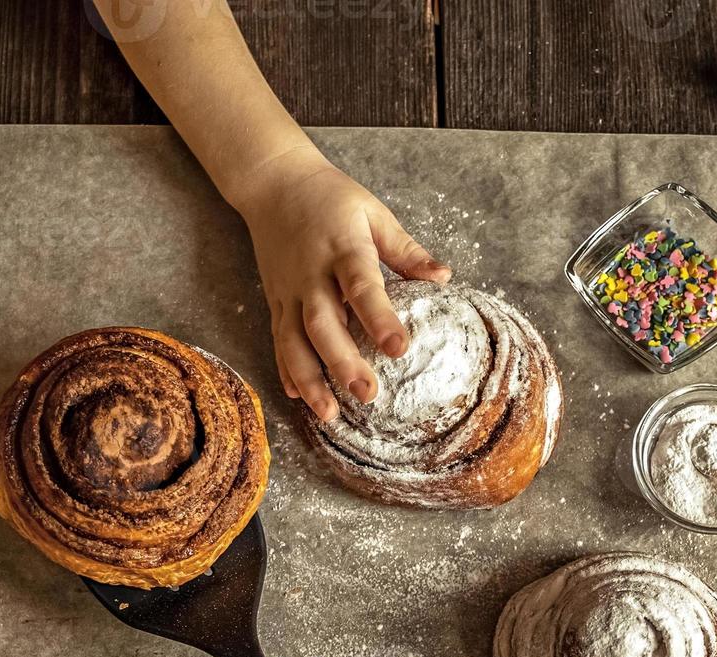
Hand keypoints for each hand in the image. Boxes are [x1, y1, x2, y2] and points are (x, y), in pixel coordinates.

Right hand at [231, 147, 451, 421]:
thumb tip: (443, 277)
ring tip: (329, 413)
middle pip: (322, 323)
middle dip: (342, 361)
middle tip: (367, 394)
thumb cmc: (331, 198)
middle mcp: (311, 275)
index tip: (399, 348)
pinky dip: (286, 369)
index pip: (361, 287)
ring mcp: (289, 291)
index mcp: (342, 248)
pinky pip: (278, 340)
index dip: (379, 319)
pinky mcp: (275, 301)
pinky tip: (298, 397)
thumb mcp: (373, 213)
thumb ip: (406, 249)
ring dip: (310, 378)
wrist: (274, 184)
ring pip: (293, 340)